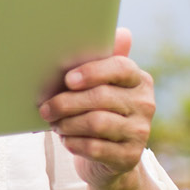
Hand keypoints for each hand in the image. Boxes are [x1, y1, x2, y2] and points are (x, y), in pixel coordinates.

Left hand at [39, 28, 156, 187]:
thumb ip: (101, 61)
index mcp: (138, 80)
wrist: (109, 157)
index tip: (67, 80)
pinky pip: (95, 147)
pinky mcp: (130, 156)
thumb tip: (123, 32)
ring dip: (67, 123)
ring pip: (96, 122)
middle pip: (101, 97)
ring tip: (54, 123)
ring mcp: (140, 131)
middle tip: (44, 108)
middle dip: (66, 102)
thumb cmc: (97, 110)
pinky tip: (65, 140)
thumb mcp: (99, 85)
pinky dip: (73, 143)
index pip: (120, 68)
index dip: (92, 72)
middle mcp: (145, 104)